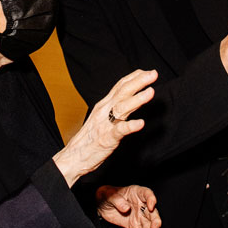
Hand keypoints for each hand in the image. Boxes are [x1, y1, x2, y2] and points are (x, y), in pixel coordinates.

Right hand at [53, 69, 156, 186]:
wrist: (73, 156)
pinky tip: (140, 123)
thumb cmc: (89, 138)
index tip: (148, 71)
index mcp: (104, 105)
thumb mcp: (101, 117)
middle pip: (123, 92)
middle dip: (139, 81)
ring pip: (122, 108)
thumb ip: (114, 107)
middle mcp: (104, 111)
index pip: (120, 86)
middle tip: (154, 74)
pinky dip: (130, 126)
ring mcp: (105, 124)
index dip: (134, 77)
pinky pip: (119, 131)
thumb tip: (129, 98)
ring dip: (137, 99)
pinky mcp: (107, 139)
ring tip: (151, 92)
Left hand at [96, 185, 161, 227]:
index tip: (151, 206)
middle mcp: (141, 205)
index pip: (147, 194)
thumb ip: (118, 200)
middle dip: (155, 221)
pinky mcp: (135, 226)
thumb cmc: (108, 195)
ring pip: (148, 225)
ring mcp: (139, 216)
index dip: (152, 200)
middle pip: (153, 212)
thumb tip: (126, 208)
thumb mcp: (110, 195)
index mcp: (137, 193)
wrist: (102, 205)